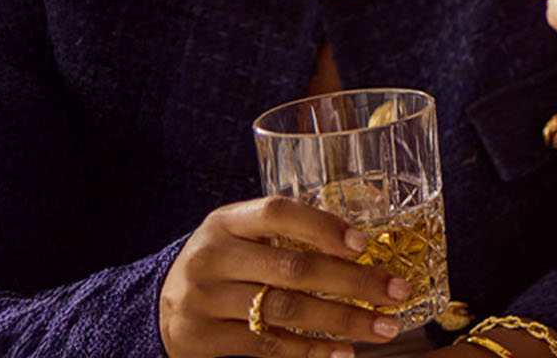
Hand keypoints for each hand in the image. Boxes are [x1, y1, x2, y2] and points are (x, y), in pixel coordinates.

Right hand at [158, 196, 412, 357]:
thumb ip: (289, 231)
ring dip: (343, 320)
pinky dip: (312, 352)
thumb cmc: (224, 263)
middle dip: (354, 281)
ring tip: (384, 326)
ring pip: (286, 311)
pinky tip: (345, 352)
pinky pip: (269, 346)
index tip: (364, 242)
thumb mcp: (241, 234)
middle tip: (398, 290)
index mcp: (226, 221)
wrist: (159, 305)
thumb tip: (367, 230)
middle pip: (293, 268)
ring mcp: (206, 300)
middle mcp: (213, 257)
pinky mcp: (204, 339)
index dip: (323, 226)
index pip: (277, 212)